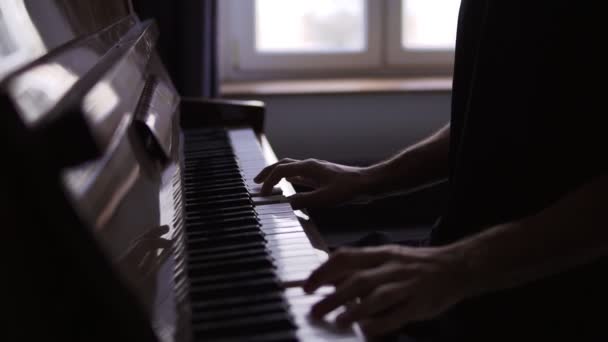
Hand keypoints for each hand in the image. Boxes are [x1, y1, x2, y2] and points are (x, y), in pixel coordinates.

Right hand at [254, 158, 372, 208]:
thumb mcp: (324, 199)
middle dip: (268, 173)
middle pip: (283, 165)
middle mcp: (310, 165)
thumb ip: (303, 201)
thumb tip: (285, 204)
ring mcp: (316, 170)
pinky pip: (301, 175)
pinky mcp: (322, 176)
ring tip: (268, 184)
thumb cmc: (349, 189)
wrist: (368, 184)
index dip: (268, 182)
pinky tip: (289, 187)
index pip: (281, 170)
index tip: (262, 194)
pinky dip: (290, 179)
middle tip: (256, 182)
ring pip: (291, 169)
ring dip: (278, 175)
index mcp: (308, 167)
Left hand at [303, 245, 467, 337]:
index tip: (308, 287)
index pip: (346, 258)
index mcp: (381, 254)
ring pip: (377, 297)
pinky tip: (366, 330)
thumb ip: (362, 266)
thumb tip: (330, 277)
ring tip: (338, 322)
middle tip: (315, 310)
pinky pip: (398, 314)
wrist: (456, 266)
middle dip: (333, 296)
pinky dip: (380, 323)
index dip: (324, 272)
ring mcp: (407, 285)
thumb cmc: (416, 264)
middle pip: (357, 280)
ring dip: (354, 310)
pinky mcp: (420, 304)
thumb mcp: (388, 257)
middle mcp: (392, 267)